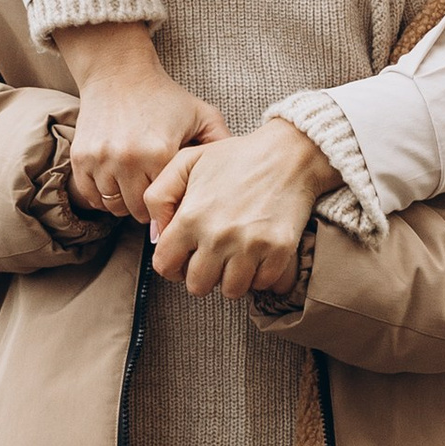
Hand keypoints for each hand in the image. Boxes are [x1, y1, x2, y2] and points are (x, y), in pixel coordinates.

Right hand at [52, 21, 224, 220]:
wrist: (118, 73)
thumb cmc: (164, 96)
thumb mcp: (201, 114)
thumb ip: (222, 143)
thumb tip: (237, 177)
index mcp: (160, 152)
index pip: (167, 203)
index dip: (173, 204)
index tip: (175, 199)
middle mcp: (127, 159)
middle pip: (138, 211)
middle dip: (149, 209)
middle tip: (156, 196)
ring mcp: (100, 159)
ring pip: (113, 206)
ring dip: (125, 202)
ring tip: (136, 188)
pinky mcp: (81, 158)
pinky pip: (90, 196)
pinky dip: (102, 197)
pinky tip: (116, 184)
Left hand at [147, 118, 334, 301]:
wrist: (288, 153)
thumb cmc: (236, 156)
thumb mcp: (186, 162)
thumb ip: (158, 197)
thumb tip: (156, 235)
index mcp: (191, 217)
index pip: (166, 266)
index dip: (172, 265)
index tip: (185, 258)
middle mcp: (218, 236)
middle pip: (198, 286)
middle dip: (203, 275)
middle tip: (214, 258)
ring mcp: (250, 246)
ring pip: (232, 291)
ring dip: (233, 279)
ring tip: (238, 257)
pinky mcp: (279, 251)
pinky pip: (266, 285)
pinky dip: (264, 276)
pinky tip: (261, 256)